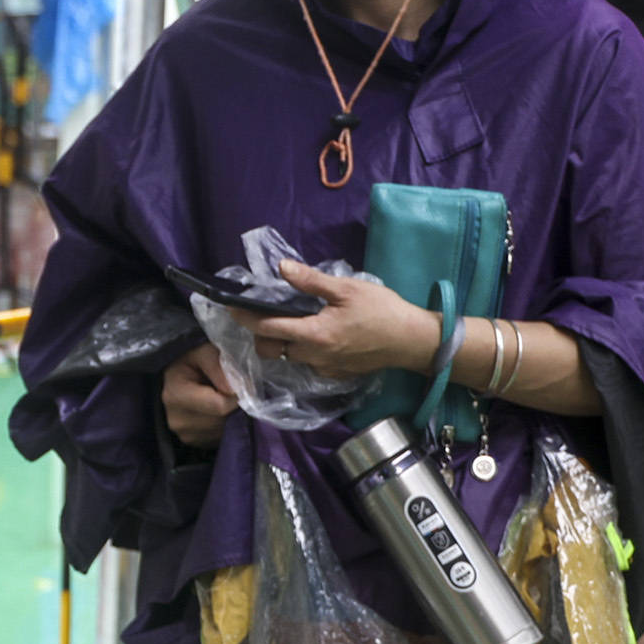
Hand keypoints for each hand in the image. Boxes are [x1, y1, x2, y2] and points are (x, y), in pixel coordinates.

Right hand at [162, 344, 234, 448]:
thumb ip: (218, 365)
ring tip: (222, 398)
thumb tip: (235, 389)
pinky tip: (217, 411)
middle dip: (234, 406)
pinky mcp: (194, 443)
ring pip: (224, 430)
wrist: (176, 375)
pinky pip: (220, 438)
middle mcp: (177, 420)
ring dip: (231, 416)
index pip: (220, 406)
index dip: (236, 394)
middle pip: (223, 420)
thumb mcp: (203, 351)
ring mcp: (185, 435)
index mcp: (176, 395)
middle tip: (230, 390)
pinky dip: (224, 425)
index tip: (238, 382)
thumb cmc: (191, 360)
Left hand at [246, 261, 444, 381]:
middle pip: (273, 348)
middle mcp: (314, 357)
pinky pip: (309, 364)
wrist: (412, 341)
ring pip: (290, 358)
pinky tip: (316, 336)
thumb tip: (282, 268)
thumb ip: (311, 281)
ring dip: (284, 343)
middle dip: (262, 335)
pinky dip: (304, 351)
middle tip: (267, 314)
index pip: (267, 328)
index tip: (231, 307)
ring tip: (293, 322)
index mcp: (313, 334)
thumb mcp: (347, 289)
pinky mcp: (336, 375)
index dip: (245, 317)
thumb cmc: (382, 310)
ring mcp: (325, 369)